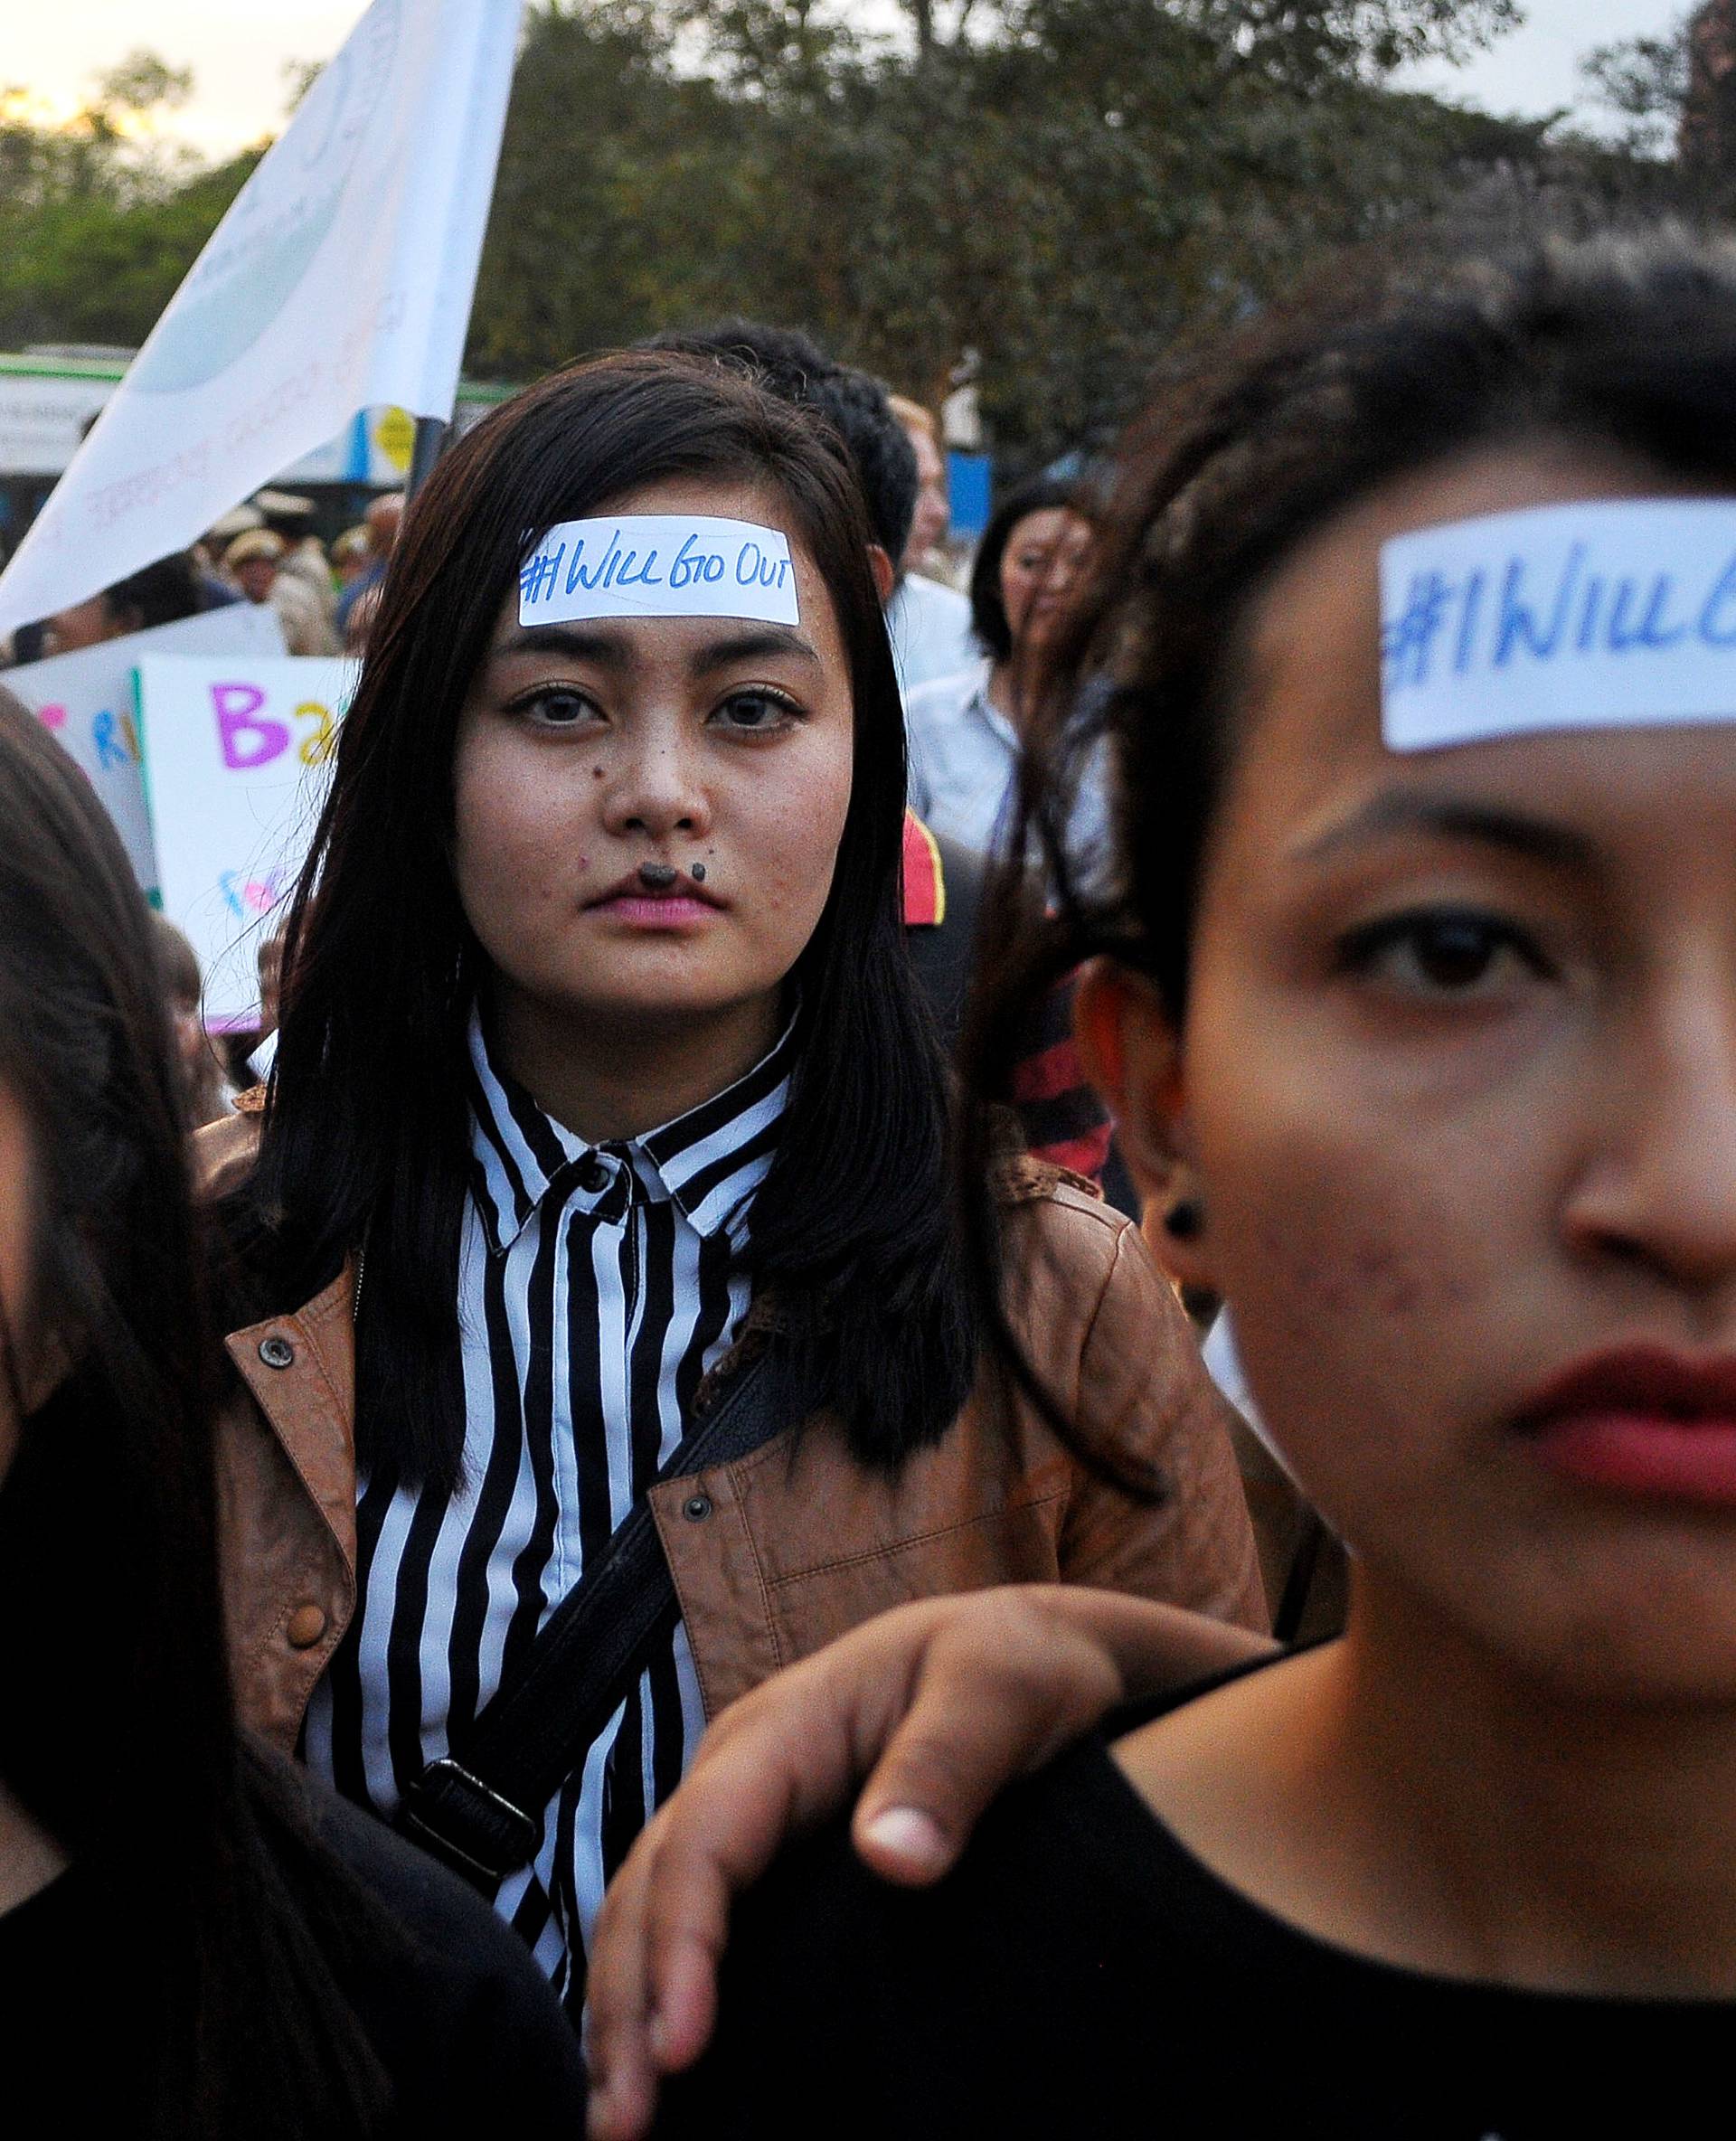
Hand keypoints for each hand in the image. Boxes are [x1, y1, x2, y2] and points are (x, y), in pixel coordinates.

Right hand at [584, 1584, 1271, 2137]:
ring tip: (620, 2132)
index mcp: (783, 1728)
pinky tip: (668, 2079)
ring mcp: (749, 1816)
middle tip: (624, 2132)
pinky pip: (691, 1923)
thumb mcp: (1004, 1690)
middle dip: (625, 2005)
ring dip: (623, 2016)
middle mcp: (741, 1772)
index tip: (682, 2050)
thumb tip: (891, 1859)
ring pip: (649, 1911)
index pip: (706, 1838)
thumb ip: (951, 1760)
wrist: (1034, 1648)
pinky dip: (659, 1999)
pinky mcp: (772, 1859)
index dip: (683, 1944)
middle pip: (649, 1885)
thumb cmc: (1020, 1662)